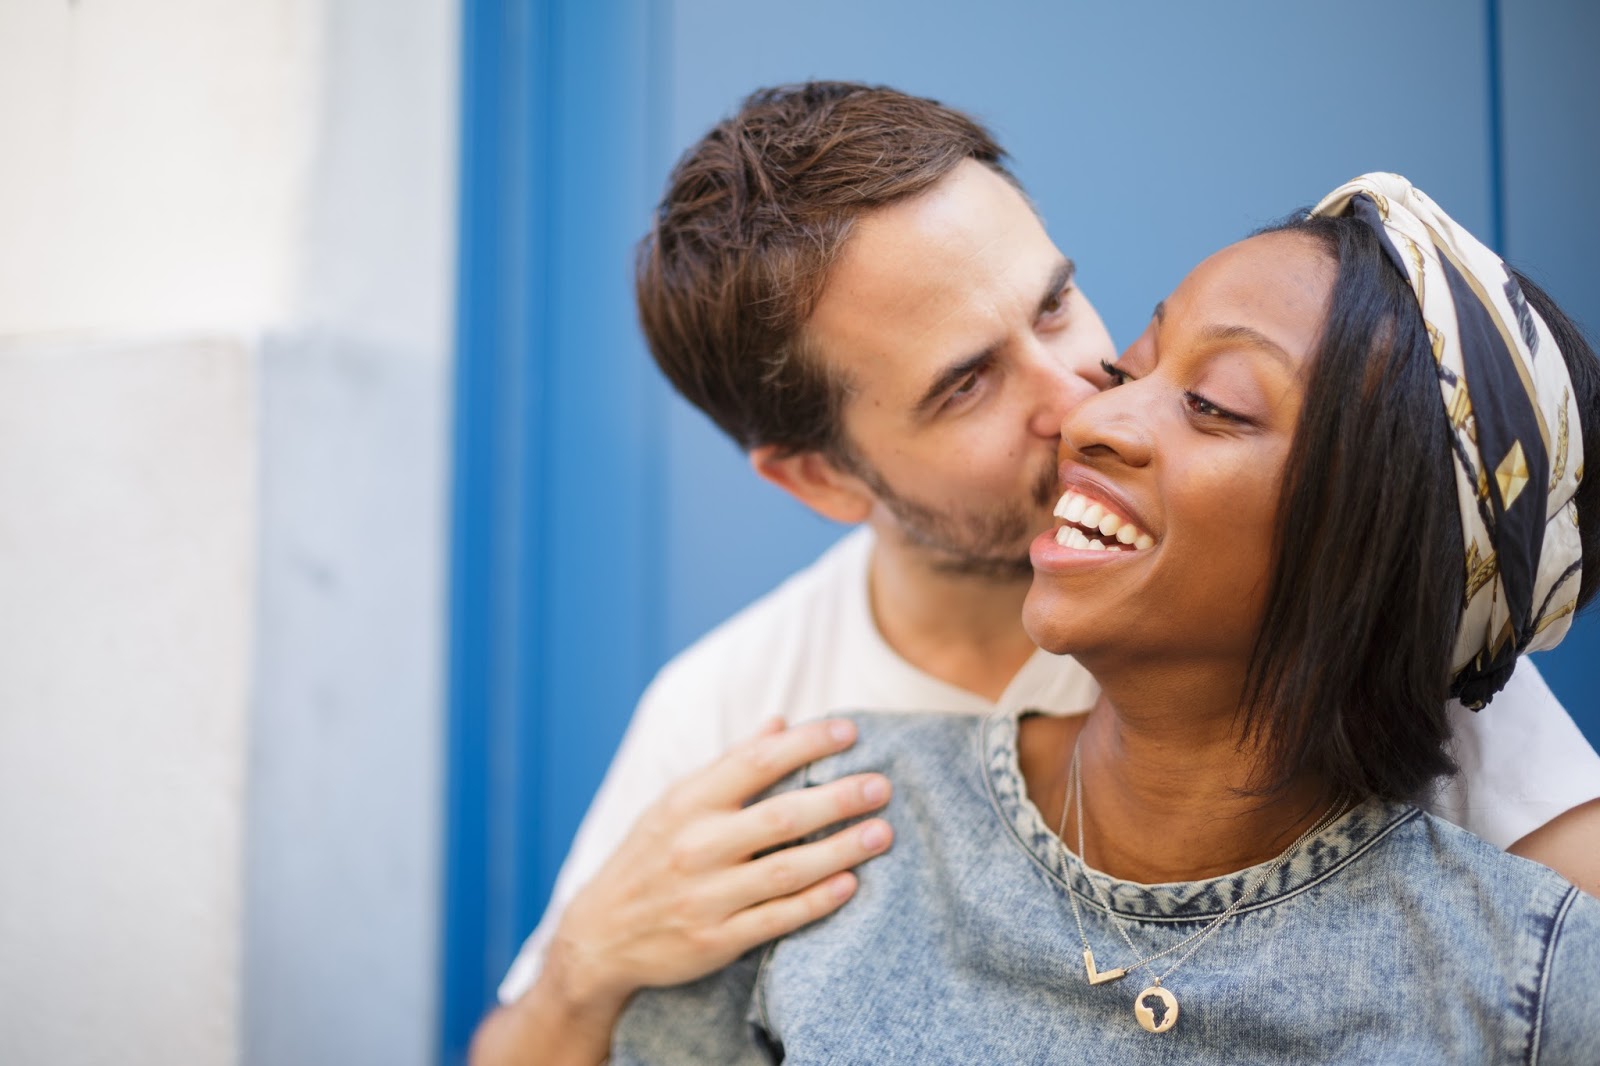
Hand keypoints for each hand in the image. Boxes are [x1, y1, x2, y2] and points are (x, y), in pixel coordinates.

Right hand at [543, 716, 892, 1019]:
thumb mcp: (674, 804)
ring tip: (881, 833)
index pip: (754, 762)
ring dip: (841, 850)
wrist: (598, 936)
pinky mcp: (715, 941)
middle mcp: (695, 846)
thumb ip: (729, 765)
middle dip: (838, 798)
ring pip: (787, 869)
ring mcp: (705, 896)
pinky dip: (817, 901)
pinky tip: (850, 884)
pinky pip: (777, 918)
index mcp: (687, 802)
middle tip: (882, 786)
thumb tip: (779, 722)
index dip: (805, 743)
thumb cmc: (648, 858)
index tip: (849, 732)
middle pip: (781, 816)